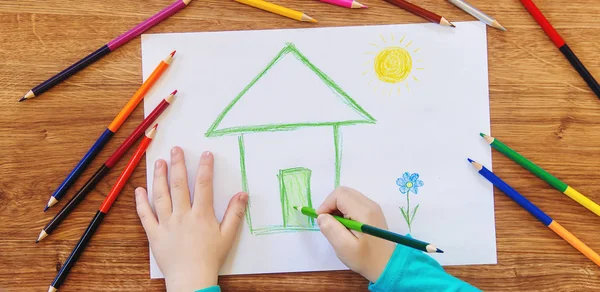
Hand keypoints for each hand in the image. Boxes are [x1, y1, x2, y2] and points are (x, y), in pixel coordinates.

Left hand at [135, 147, 247, 290]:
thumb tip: (242, 194)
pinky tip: (138, 190)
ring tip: (159, 162)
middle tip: (176, 149)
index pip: (204, 185)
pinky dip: (140, 202)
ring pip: (160, 195)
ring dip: (159, 177)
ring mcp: (166, 223)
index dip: (205, 167)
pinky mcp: (154, 234)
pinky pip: (145, 215)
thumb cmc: (210, 258)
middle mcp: (182, 215)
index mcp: (201, 214)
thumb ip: (235, 213)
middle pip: (179, 184)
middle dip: (178, 164)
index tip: (205, 153)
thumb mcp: (228, 236)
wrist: (191, 279)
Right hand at [316, 187, 395, 282]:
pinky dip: (345, 210)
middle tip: (328, 223)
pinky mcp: (373, 212)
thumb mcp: (344, 247)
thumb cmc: (366, 259)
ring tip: (337, 226)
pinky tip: (346, 226)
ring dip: (338, 208)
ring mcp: (373, 207)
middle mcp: (370, 204)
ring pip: (349, 197)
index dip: (326, 205)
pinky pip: (355, 203)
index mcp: (363, 211)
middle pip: (344, 192)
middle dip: (331, 205)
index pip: (339, 194)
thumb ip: (330, 229)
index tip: (322, 220)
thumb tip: (321, 216)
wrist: (388, 266)